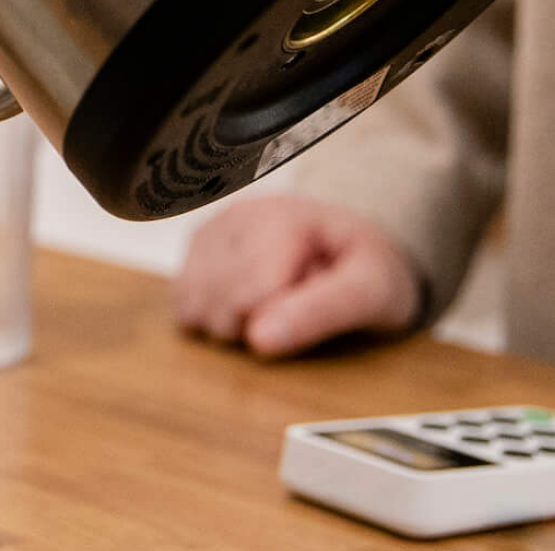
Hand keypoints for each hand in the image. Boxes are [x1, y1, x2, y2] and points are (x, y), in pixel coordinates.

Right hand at [172, 195, 420, 357]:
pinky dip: (211, 317)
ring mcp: (213, 228)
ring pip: (193, 306)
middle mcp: (237, 214)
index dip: (281, 324)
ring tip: (274, 304)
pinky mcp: (197, 246)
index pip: (249, 300)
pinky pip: (182, 302)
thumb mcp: (372, 292)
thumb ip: (321, 312)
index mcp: (284, 218)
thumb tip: (258, 341)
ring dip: (232, 325)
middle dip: (256, 326)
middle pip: (218, 306)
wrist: (357, 246)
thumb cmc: (368, 271)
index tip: (316, 305)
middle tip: (299, 304)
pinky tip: (246, 304)